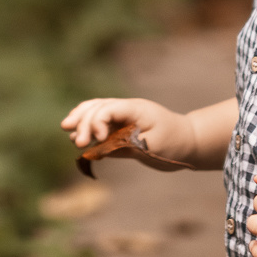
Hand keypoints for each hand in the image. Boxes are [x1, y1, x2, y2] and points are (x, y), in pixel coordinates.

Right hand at [60, 98, 198, 167]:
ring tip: (67, 130)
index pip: (107, 108)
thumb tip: (99, 148)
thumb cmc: (174, 144)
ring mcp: (123, 116)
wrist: (189, 142)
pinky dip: (88, 126)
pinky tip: (78, 134)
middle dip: (83, 122)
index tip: (98, 141)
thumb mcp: (151, 147)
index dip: (97, 122)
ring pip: (95, 110)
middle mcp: (126, 109)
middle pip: (97, 107)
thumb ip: (124, 146)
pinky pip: (100, 121)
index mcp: (135, 109)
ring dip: (81, 119)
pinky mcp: (122, 126)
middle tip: (76, 141)